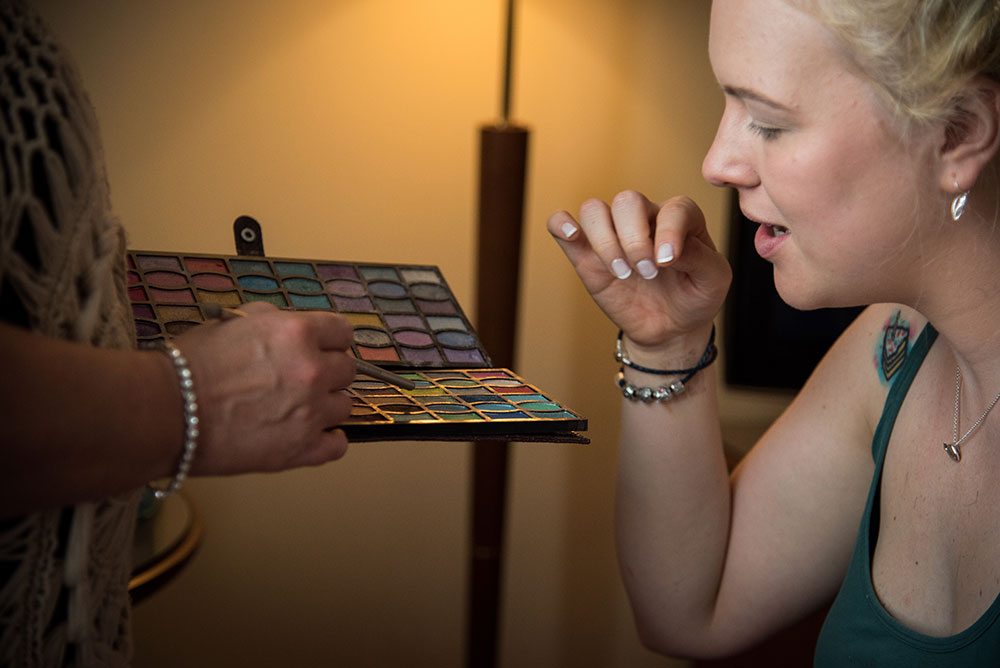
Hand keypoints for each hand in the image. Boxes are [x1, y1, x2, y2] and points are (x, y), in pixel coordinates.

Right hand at [169, 302, 355, 474]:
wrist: (167, 412)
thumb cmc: (191, 366)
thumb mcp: (234, 323)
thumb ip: (273, 319)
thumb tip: (291, 323)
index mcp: (298, 333)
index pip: (343, 332)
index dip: (331, 341)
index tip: (323, 349)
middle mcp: (312, 370)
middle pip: (347, 370)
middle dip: (327, 373)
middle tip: (300, 380)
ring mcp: (312, 412)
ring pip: (345, 406)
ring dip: (326, 406)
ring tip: (296, 409)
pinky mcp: (302, 449)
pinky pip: (338, 445)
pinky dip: (327, 441)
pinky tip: (310, 436)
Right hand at [548, 190, 730, 351]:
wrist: (670, 328)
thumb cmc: (694, 297)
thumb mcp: (714, 281)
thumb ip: (700, 258)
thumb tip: (666, 251)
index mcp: (680, 217)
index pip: (672, 208)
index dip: (669, 232)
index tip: (667, 263)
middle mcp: (644, 218)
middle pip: (627, 201)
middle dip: (634, 240)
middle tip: (647, 272)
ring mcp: (613, 234)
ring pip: (594, 209)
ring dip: (605, 242)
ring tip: (621, 273)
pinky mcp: (586, 253)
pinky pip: (561, 222)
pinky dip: (561, 224)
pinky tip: (572, 235)